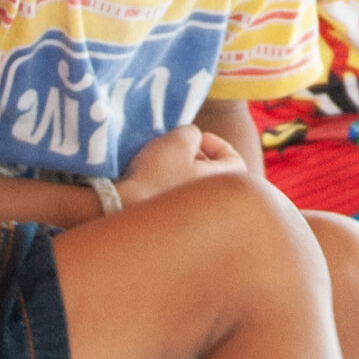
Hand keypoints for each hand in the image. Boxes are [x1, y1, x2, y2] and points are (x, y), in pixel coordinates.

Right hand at [116, 124, 246, 205]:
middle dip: (197, 157)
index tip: (196, 140)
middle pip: (213, 176)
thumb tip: (193, 140)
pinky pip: (178, 203)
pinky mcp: (172, 225)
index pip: (235, 161)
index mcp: (223, 185)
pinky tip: (151, 181)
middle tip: (176, 150)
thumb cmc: (157, 174)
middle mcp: (213, 206)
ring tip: (161, 163)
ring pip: (194, 188)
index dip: (217, 144)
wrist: (124, 210)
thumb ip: (193, 133)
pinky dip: (170, 189)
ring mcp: (193, 218)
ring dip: (181, 172)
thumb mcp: (178, 140)